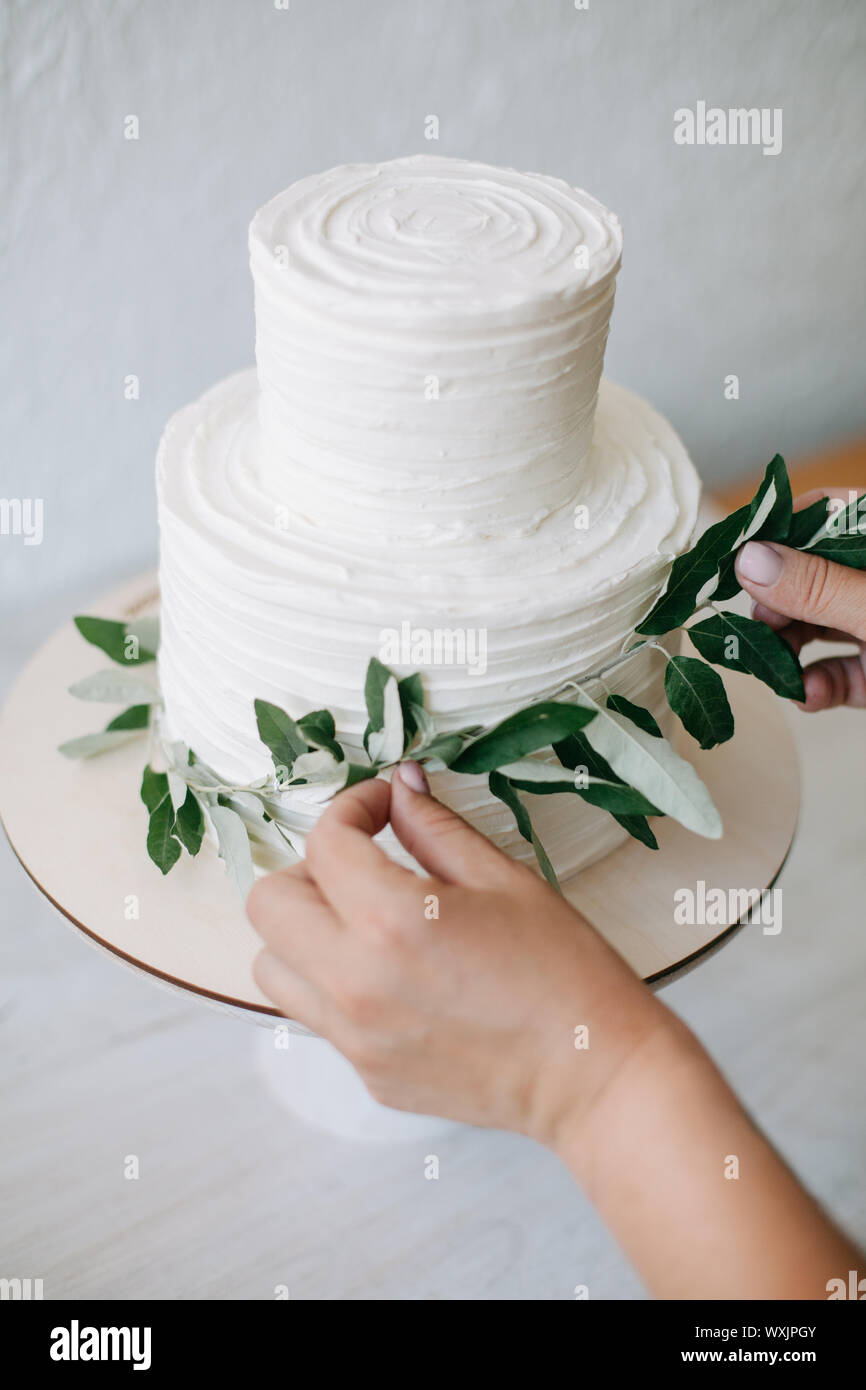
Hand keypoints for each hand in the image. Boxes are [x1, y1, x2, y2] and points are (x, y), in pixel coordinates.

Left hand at [247, 763, 668, 1144]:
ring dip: (304, 932)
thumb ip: (437, 828)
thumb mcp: (505, 880)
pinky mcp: (365, 1072)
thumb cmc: (564, 973)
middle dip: (309, 870)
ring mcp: (354, 1036)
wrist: (593, 1076)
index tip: (383, 807)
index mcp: (392, 921)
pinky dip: (334, 983)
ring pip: (271, 966)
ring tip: (365, 924)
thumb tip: (400, 786)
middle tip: (363, 866)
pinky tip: (396, 977)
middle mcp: (355, 982)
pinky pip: (315, 1014)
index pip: (326, 842)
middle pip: (269, 904)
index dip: (353, 807)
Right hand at [735, 487, 865, 710]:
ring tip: (779, 671)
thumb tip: (748, 559)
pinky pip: (835, 671)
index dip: (777, 534)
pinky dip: (816, 685)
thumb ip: (818, 587)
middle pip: (810, 576)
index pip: (824, 515)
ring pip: (816, 626)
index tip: (734, 561)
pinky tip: (808, 693)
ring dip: (788, 652)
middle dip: (778, 606)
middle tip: (760, 627)